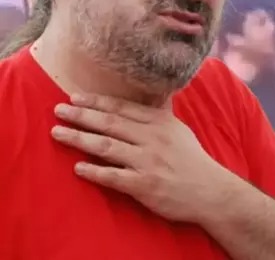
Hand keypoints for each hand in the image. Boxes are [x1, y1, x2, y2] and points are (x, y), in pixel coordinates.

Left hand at [51, 93, 219, 222]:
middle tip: (58, 110)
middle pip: (110, 123)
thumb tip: (157, 91)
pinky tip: (77, 168)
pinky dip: (94, 172)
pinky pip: (113, 176)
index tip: (75, 97)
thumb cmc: (192, 159)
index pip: (122, 108)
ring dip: (79, 139)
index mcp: (160, 122)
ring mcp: (147, 162)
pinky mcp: (144, 185)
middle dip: (81, 115)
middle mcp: (152, 138)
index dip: (97, 102)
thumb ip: (162, 111)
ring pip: (107, 146)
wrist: (210, 190)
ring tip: (58, 133)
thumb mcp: (180, 129)